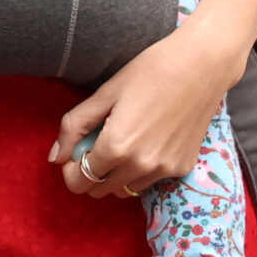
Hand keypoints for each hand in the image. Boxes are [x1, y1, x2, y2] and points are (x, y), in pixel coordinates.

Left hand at [50, 20, 236, 196]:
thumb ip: (75, 126)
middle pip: (100, 190)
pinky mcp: (183, 167)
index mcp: (116, 147)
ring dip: (116, 175)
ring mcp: (164, 170)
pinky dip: (142, 169)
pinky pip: (151, 181)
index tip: (76, 153)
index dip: (71, 170)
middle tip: (98, 143)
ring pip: (125, 189)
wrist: (202, 65)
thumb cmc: (150, 70)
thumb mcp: (105, 93)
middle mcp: (140, 166)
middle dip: (91, 173)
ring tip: (124, 141)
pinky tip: (149, 139)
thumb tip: (54, 157)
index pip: (79, 182)